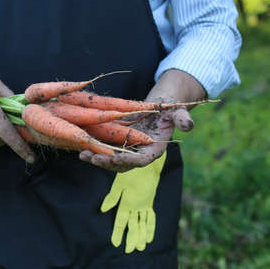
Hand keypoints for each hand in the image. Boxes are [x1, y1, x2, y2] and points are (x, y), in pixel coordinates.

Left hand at [80, 69, 204, 171]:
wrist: (160, 104)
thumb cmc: (169, 107)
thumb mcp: (178, 111)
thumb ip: (182, 118)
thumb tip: (188, 125)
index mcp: (154, 149)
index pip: (141, 160)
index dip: (128, 160)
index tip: (115, 157)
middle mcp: (140, 152)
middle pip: (123, 164)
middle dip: (108, 162)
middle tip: (93, 158)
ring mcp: (128, 148)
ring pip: (111, 159)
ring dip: (97, 158)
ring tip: (83, 154)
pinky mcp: (119, 142)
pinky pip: (105, 149)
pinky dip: (94, 149)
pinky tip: (81, 147)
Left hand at [101, 152, 166, 252]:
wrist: (148, 166)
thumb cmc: (131, 173)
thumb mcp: (119, 183)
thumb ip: (112, 197)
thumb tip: (103, 209)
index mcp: (127, 203)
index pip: (121, 221)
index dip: (117, 232)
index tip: (115, 243)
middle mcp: (137, 207)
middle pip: (133, 226)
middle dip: (131, 239)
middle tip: (129, 251)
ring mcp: (144, 206)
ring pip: (143, 224)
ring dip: (141, 236)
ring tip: (140, 248)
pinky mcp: (149, 203)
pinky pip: (150, 218)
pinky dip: (150, 228)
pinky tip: (149, 236)